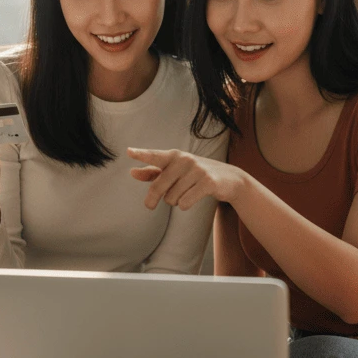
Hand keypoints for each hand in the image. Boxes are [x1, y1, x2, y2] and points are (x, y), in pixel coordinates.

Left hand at [127, 148, 245, 210]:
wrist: (229, 179)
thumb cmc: (196, 174)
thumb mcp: (175, 171)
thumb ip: (153, 172)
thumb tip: (132, 172)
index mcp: (174, 156)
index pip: (155, 156)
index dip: (142, 154)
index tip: (128, 151)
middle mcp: (184, 160)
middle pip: (158, 186)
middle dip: (153, 199)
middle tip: (149, 206)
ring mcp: (197, 170)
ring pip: (171, 198)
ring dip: (174, 201)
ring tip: (185, 194)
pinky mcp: (208, 182)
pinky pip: (185, 202)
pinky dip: (185, 205)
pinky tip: (192, 199)